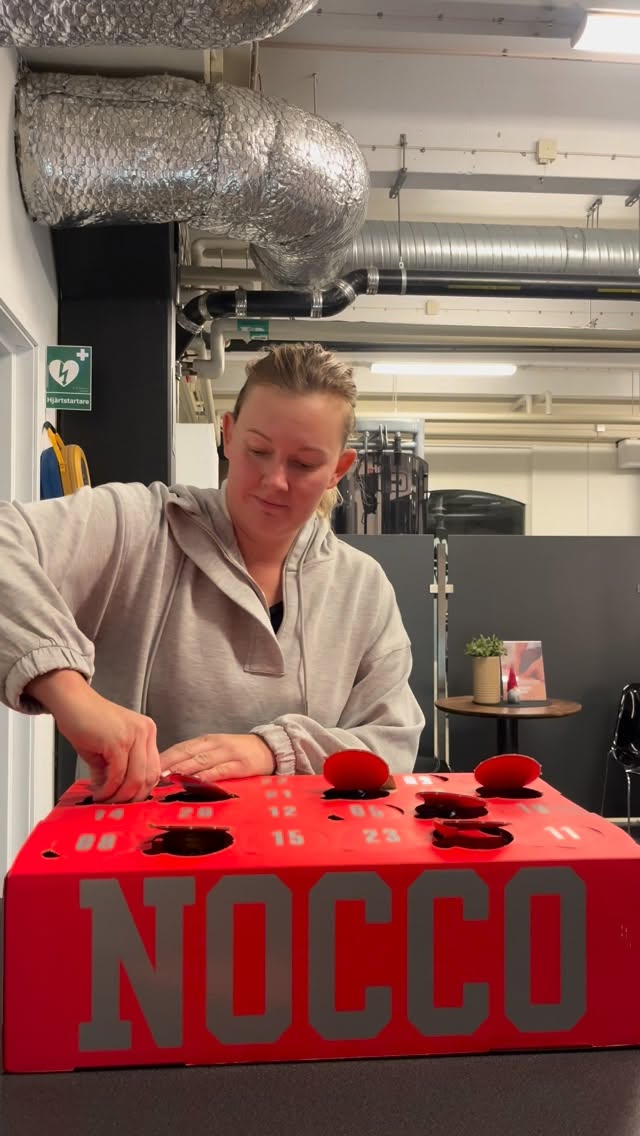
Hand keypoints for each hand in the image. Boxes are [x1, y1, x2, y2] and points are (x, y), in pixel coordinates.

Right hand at [26, 670, 159, 802]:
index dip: (142, 790)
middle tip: (115, 806)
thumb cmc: (87, 721)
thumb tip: (117, 796)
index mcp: (147, 732)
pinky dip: (107, 789)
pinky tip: (98, 792)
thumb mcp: (109, 749)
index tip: (128, 802)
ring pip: (135, 779)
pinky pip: (118, 775)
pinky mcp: (118, 741)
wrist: (71, 701)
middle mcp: (145, 732)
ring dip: (118, 796)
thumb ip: (118, 770)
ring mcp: (133, 735)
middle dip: (132, 798)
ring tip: (104, 800)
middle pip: (149, 777)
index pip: (154, 769)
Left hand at [160, 733, 275, 781]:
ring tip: (166, 778)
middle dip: (168, 763)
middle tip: (151, 775)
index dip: (165, 757)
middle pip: (186, 752)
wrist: (271, 748)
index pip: (181, 747)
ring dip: (182, 770)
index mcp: (206, 741)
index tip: (148, 767)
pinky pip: (219, 770)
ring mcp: (227, 753)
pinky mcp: (240, 765)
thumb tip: (172, 773)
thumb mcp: (217, 750)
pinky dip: (205, 776)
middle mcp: (214, 744)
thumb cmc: (240, 752)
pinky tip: (194, 781)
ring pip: (200, 760)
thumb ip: (198, 759)